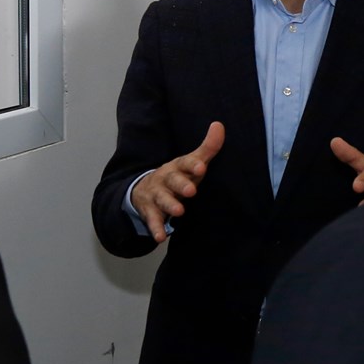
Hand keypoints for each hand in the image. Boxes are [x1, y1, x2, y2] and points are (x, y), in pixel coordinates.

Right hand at [131, 122, 224, 239]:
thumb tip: (219, 125)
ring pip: (162, 199)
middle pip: (172, 180)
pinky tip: (161, 237)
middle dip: (181, 184)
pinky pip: (153, 220)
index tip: (202, 167)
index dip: (193, 165)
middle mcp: (165, 178)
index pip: (185, 162)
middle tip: (191, 191)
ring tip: (179, 211)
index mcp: (177, 166)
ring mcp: (156, 195)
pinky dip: (156, 229)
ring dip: (170, 205)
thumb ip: (208, 148)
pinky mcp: (150, 211)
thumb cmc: (177, 176)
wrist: (145, 189)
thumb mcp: (191, 162)